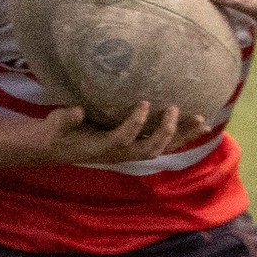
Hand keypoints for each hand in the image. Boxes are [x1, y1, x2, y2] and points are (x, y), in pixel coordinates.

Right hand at [30, 101, 210, 166]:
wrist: (58, 148)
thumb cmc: (56, 133)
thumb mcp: (55, 126)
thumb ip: (64, 120)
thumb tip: (76, 111)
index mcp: (101, 148)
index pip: (122, 138)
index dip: (135, 124)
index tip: (145, 103)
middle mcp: (120, 153)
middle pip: (150, 148)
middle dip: (166, 131)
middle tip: (176, 108)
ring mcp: (129, 151)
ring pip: (161, 148)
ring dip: (181, 135)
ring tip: (201, 120)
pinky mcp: (135, 146)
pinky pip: (162, 143)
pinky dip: (180, 136)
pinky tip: (196, 124)